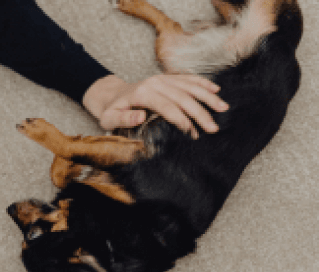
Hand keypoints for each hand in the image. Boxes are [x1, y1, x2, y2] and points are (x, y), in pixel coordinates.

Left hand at [82, 74, 227, 138]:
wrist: (111, 94)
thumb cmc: (111, 110)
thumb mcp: (110, 118)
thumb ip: (123, 118)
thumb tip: (140, 116)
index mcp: (142, 93)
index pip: (166, 106)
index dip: (180, 119)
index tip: (192, 131)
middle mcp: (155, 83)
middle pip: (182, 97)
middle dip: (200, 113)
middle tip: (213, 127)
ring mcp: (163, 79)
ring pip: (189, 86)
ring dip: (207, 97)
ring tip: (223, 108)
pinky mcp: (168, 78)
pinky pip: (188, 79)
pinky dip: (203, 83)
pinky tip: (216, 90)